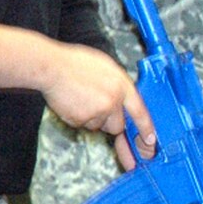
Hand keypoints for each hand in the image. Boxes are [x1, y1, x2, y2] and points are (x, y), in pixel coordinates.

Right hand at [41, 42, 156, 168]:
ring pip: (99, 126)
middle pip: (118, 126)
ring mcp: (97, 111)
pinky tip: (72, 102)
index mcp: (122, 85)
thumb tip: (122, 97)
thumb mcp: (107, 67)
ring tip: (81, 98)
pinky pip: (83, 125)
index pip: (140, 111)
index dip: (146, 128)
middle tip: (97, 107)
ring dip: (92, 119)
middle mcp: (113, 100)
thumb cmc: (76, 63)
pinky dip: (78, 118)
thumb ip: (118, 84)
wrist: (52, 67)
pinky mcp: (81, 119)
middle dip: (110, 122)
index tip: (150, 140)